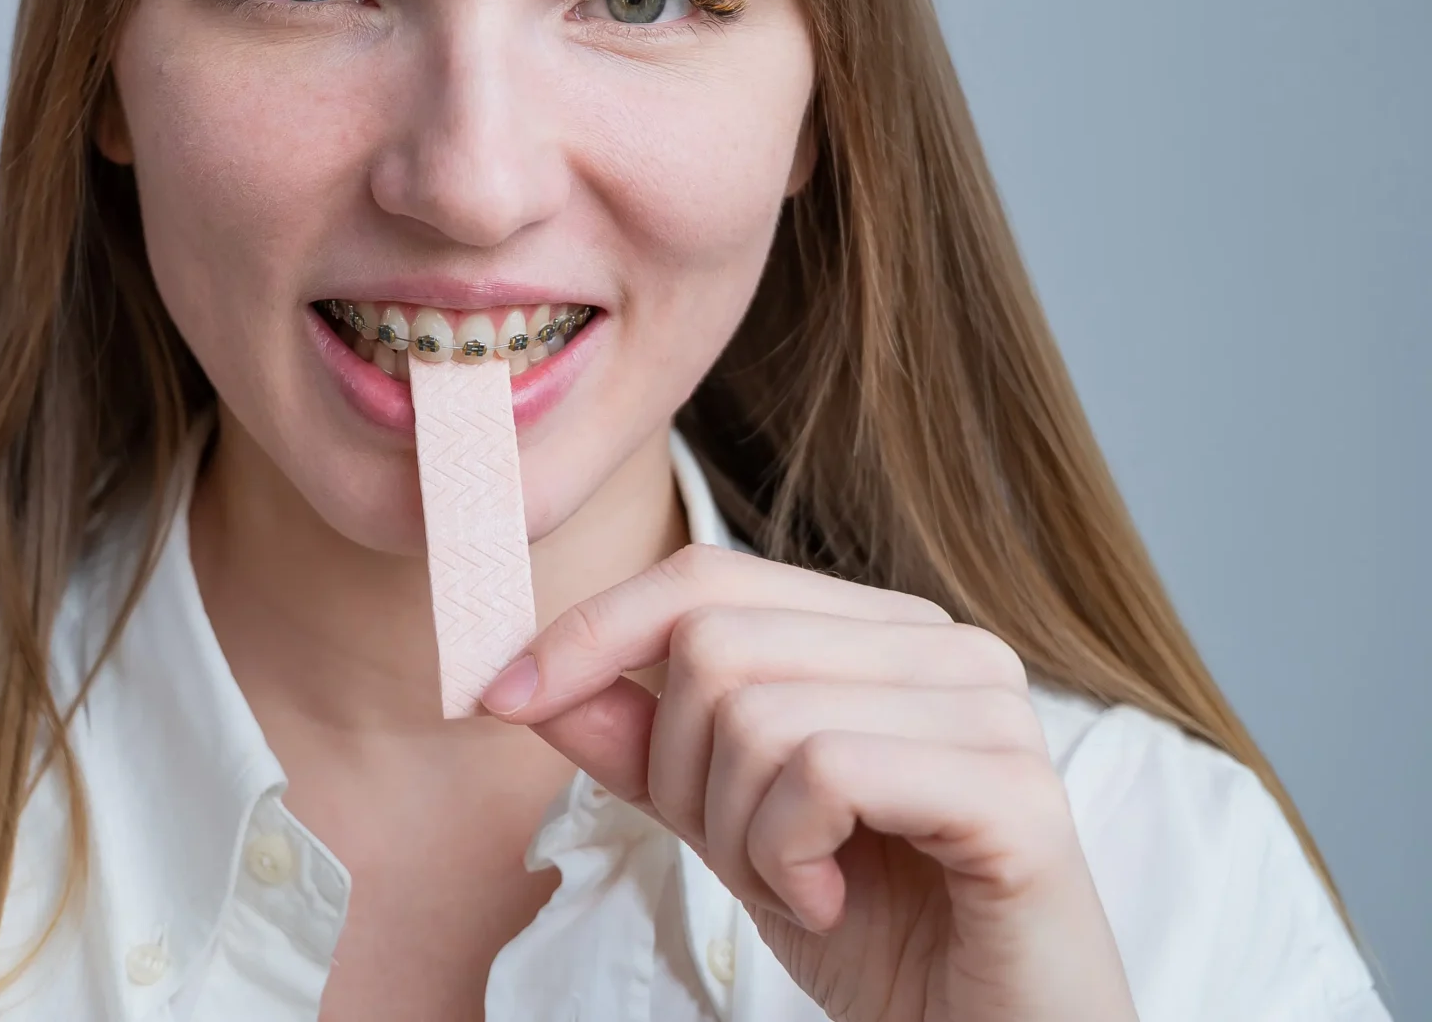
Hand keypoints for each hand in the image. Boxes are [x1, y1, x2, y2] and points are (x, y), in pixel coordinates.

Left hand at [482, 545, 1136, 1021]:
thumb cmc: (879, 937)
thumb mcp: (727, 828)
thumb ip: (640, 745)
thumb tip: (525, 672)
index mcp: (882, 632)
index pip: (703, 578)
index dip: (589, 632)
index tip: (499, 695)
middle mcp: (946, 647)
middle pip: (715, 642)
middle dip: (683, 771)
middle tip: (744, 856)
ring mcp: (991, 709)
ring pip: (757, 711)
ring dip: (739, 831)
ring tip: (801, 884)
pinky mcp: (1015, 790)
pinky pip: (825, 772)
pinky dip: (790, 855)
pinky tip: (832, 899)